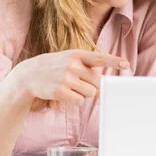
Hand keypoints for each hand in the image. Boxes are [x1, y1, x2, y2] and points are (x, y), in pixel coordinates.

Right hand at [11, 49, 128, 104]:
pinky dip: (75, 100)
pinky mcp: (59, 91)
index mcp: (77, 55)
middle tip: (78, 83)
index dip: (113, 61)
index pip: (99, 58)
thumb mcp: (70, 59)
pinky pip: (79, 101)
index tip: (126, 64)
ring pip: (90, 93)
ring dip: (84, 94)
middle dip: (92, 86)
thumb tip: (103, 84)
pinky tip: (65, 94)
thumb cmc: (56, 67)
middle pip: (98, 82)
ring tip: (70, 87)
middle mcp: (72, 65)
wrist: (29, 75)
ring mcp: (65, 78)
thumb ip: (88, 67)